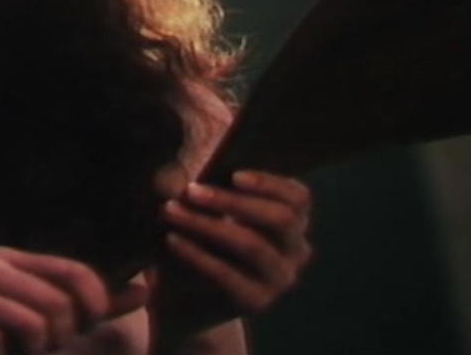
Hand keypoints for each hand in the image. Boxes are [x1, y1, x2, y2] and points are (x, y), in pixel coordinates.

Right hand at [0, 246, 149, 354]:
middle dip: (51, 346)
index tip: (74, 335)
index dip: (93, 314)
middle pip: (58, 308)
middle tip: (24, 354)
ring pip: (27, 328)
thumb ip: (87, 310)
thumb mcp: (38, 330)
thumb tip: (146, 289)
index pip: (80, 277)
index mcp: (10, 260)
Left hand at [156, 170, 312, 326]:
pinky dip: (197, 254)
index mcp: (293, 222)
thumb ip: (217, 187)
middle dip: (232, 201)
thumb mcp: (213, 209)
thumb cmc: (203, 237)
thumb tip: (199, 168)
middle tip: (191, 190)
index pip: (299, 198)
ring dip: (208, 224)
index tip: (233, 175)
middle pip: (281, 219)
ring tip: (172, 211)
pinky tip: (172, 239)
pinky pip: (227, 274)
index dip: (270, 184)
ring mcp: (280, 279)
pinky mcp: (257, 302)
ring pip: (253, 245)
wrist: (188, 295)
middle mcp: (296, 251)